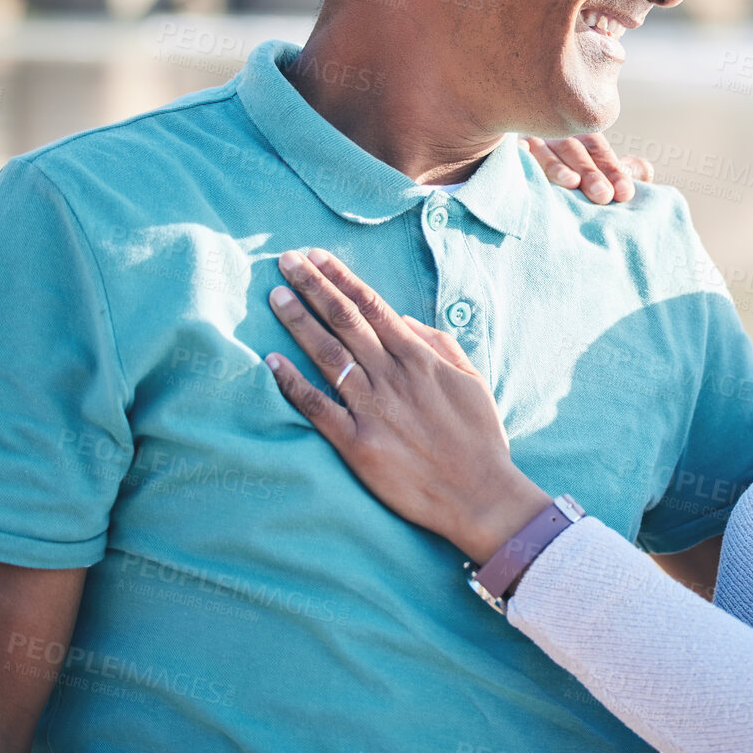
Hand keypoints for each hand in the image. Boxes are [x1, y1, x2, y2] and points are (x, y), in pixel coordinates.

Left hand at [264, 248, 550, 562]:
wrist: (479, 494)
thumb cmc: (479, 438)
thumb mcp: (471, 380)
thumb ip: (438, 344)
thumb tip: (403, 319)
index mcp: (419, 358)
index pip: (372, 305)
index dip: (340, 278)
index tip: (316, 257)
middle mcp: (392, 376)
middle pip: (344, 320)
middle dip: (312, 286)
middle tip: (286, 262)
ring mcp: (372, 409)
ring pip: (327, 354)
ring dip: (298, 322)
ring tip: (275, 297)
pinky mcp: (357, 444)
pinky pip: (317, 407)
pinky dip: (293, 383)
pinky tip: (272, 362)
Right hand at [521, 133, 651, 203]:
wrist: (521, 175)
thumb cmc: (572, 177)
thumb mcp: (599, 174)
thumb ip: (622, 172)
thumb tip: (644, 171)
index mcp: (583, 142)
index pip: (600, 152)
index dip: (612, 170)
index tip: (624, 192)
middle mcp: (558, 139)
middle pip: (575, 152)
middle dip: (590, 173)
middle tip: (602, 195)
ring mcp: (531, 144)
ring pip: (545, 152)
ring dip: (557, 167)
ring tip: (570, 184)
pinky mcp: (507, 153)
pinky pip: (513, 153)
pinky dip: (520, 156)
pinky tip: (524, 158)